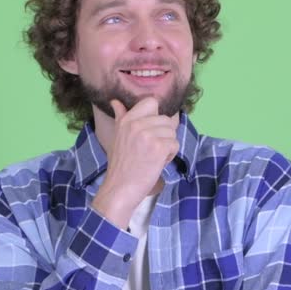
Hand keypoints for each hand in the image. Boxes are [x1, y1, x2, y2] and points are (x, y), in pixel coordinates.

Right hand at [91, 97, 178, 228]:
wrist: (119, 188)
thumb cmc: (120, 165)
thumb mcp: (118, 137)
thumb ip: (121, 117)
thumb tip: (115, 101)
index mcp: (127, 120)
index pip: (151, 102)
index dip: (155, 117)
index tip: (149, 130)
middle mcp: (137, 125)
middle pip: (166, 120)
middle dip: (163, 135)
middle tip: (150, 150)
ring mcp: (148, 135)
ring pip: (172, 133)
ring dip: (167, 146)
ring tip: (153, 157)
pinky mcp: (159, 148)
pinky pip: (175, 145)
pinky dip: (170, 156)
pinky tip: (157, 163)